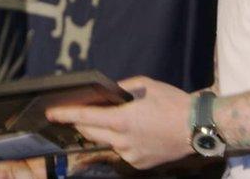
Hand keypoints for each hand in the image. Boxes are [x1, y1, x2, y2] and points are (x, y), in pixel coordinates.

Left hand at [46, 76, 191, 169]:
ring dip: (105, 131)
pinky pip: (121, 151)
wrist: (198, 128)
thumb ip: (122, 88)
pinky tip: (136, 132)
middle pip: (90, 133)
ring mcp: (130, 155)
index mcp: (122, 119)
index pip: (85, 118)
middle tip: (79, 113)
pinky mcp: (138, 163)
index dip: (65, 115)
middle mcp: (122, 140)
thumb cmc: (173, 102)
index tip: (51, 113)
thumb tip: (108, 92)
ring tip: (119, 120)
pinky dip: (121, 141)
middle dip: (82, 123)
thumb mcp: (146, 85)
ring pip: (107, 142)